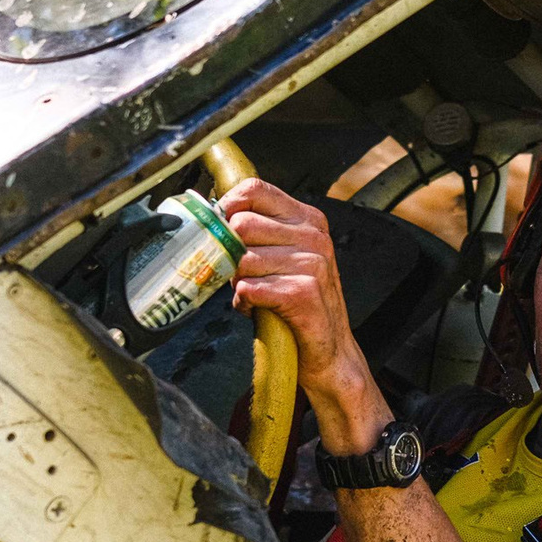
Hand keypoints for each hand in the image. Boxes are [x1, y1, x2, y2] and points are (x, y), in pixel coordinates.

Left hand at [218, 178, 385, 447]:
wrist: (327, 351)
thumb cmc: (298, 303)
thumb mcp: (285, 256)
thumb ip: (259, 233)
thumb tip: (214, 217)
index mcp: (308, 219)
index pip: (256, 189)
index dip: (228, 205)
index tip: (221, 225)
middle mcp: (314, 236)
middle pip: (243, 224)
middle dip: (232, 252)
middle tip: (242, 274)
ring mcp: (312, 263)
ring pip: (242, 260)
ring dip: (239, 284)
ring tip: (256, 296)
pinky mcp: (303, 292)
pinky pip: (249, 288)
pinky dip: (246, 304)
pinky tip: (260, 310)